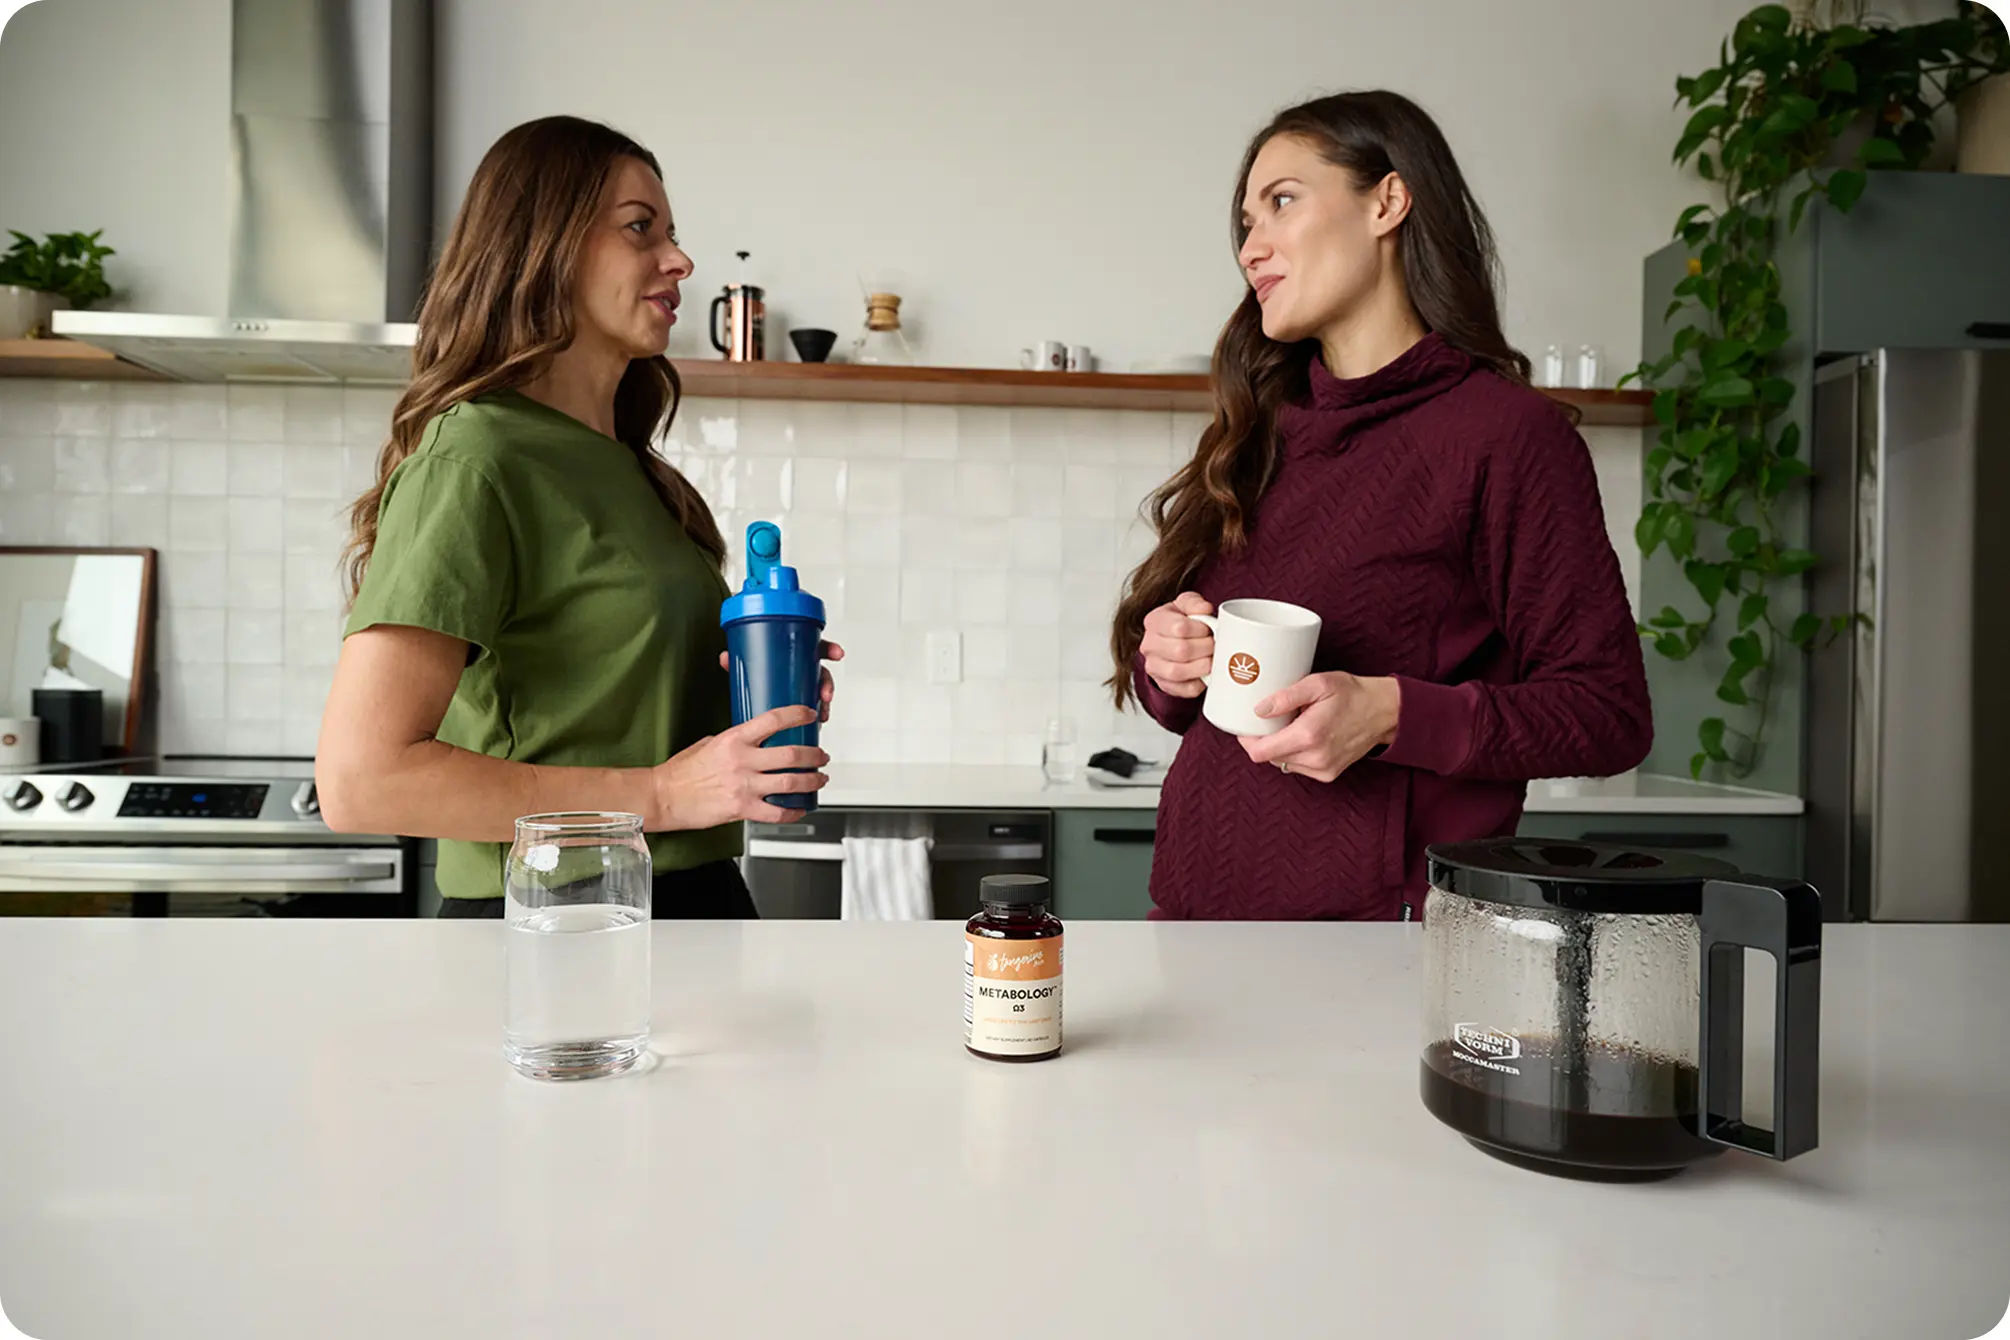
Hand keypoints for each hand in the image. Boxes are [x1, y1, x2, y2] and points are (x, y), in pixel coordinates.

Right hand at [651, 705, 828, 827]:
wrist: (663, 796)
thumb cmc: (680, 772)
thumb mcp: (707, 744)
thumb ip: (734, 742)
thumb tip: (752, 742)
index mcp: (733, 739)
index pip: (773, 720)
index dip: (797, 715)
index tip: (809, 715)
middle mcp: (742, 761)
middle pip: (792, 755)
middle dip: (814, 755)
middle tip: (821, 756)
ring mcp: (744, 786)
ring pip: (791, 783)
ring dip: (812, 781)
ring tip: (819, 779)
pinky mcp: (742, 809)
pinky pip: (777, 812)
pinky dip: (793, 811)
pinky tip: (800, 808)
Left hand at [718, 640, 844, 722]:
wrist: (746, 709)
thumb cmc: (752, 678)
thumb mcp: (745, 669)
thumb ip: (737, 662)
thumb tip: (725, 657)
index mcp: (792, 654)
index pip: (814, 647)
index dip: (828, 649)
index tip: (837, 654)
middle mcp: (801, 670)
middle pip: (821, 672)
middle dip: (827, 683)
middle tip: (825, 694)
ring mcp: (803, 688)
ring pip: (820, 692)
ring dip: (825, 703)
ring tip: (821, 713)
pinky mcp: (801, 705)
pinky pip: (815, 708)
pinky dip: (819, 716)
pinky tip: (818, 724)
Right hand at [1140, 592, 1214, 698]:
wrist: (1172, 641)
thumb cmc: (1182, 621)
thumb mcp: (1187, 604)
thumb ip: (1194, 602)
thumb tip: (1204, 609)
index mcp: (1154, 621)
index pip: (1179, 627)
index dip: (1201, 630)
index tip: (1208, 629)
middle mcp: (1148, 645)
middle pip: (1181, 650)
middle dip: (1205, 648)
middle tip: (1214, 645)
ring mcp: (1153, 667)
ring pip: (1178, 672)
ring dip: (1202, 666)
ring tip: (1212, 659)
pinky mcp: (1165, 685)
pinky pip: (1184, 689)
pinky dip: (1200, 684)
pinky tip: (1205, 674)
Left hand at [1238, 673, 1401, 782]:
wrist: (1384, 712)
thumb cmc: (1352, 693)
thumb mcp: (1318, 684)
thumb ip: (1285, 697)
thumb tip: (1258, 710)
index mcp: (1309, 736)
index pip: (1260, 752)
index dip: (1247, 740)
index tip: (1247, 726)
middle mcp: (1315, 758)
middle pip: (1269, 758)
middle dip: (1264, 740)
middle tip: (1271, 719)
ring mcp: (1323, 769)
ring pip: (1283, 763)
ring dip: (1280, 747)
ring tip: (1293, 725)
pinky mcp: (1328, 775)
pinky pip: (1298, 767)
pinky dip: (1295, 753)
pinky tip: (1305, 737)